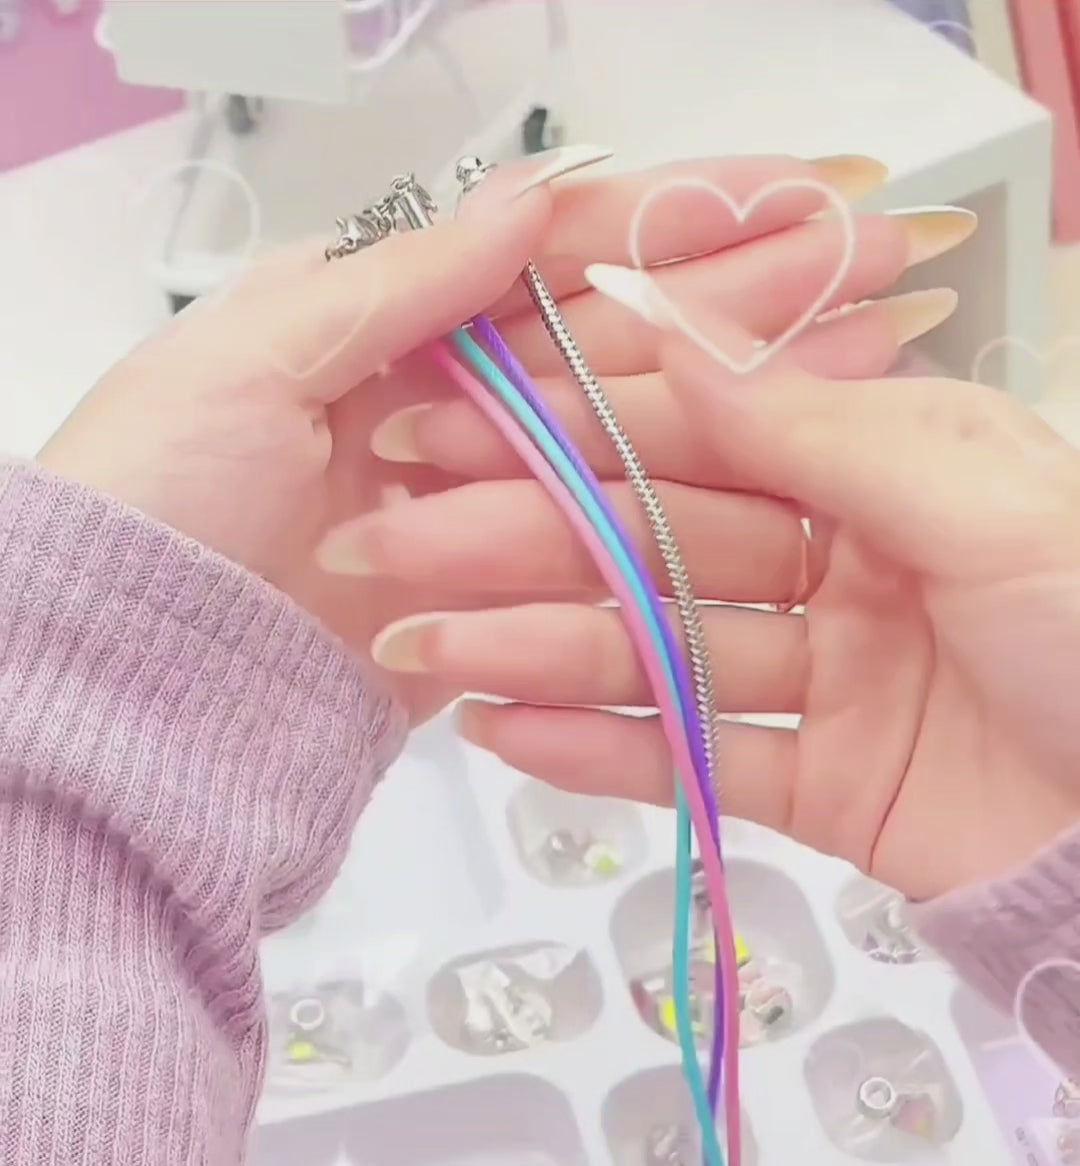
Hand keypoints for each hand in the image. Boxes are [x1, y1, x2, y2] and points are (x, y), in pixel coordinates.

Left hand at [35, 149, 891, 727]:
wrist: (128, 681)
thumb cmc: (156, 503)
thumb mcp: (259, 360)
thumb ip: (404, 286)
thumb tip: (526, 198)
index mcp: (391, 323)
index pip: (558, 259)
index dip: (675, 227)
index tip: (787, 202)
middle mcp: (449, 407)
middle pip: (620, 342)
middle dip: (743, 295)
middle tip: (871, 260)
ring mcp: (483, 504)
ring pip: (633, 434)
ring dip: (744, 395)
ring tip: (864, 354)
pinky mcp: (500, 595)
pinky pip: (606, 540)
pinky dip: (692, 502)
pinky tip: (779, 473)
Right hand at [346, 194, 1078, 900]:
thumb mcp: (980, 502)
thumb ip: (822, 427)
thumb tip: (680, 334)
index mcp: (878, 469)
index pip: (694, 436)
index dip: (573, 431)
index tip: (452, 430)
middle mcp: (836, 562)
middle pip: (650, 546)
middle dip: (518, 545)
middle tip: (391, 550)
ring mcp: (818, 678)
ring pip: (651, 653)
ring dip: (533, 651)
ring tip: (420, 652)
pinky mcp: (812, 782)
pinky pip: (689, 760)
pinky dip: (598, 752)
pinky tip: (502, 732)